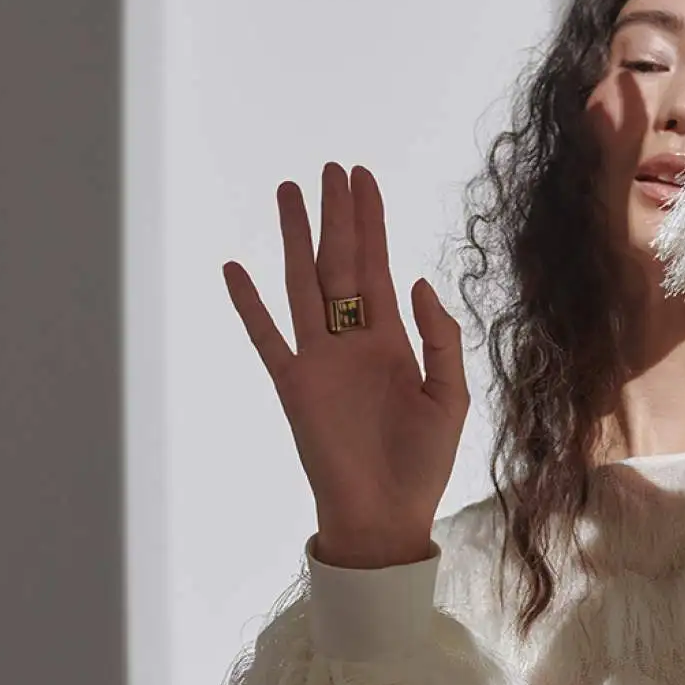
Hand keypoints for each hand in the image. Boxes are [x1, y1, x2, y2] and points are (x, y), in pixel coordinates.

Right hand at [222, 163, 466, 565]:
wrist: (386, 516)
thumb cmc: (422, 465)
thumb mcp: (449, 398)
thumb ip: (440, 339)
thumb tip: (418, 281)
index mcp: (392, 342)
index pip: (378, 267)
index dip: (371, 223)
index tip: (363, 180)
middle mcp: (352, 342)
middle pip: (341, 263)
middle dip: (338, 216)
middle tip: (332, 167)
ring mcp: (320, 360)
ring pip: (304, 284)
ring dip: (296, 239)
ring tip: (290, 192)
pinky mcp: (294, 385)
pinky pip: (266, 337)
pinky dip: (249, 304)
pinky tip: (235, 269)